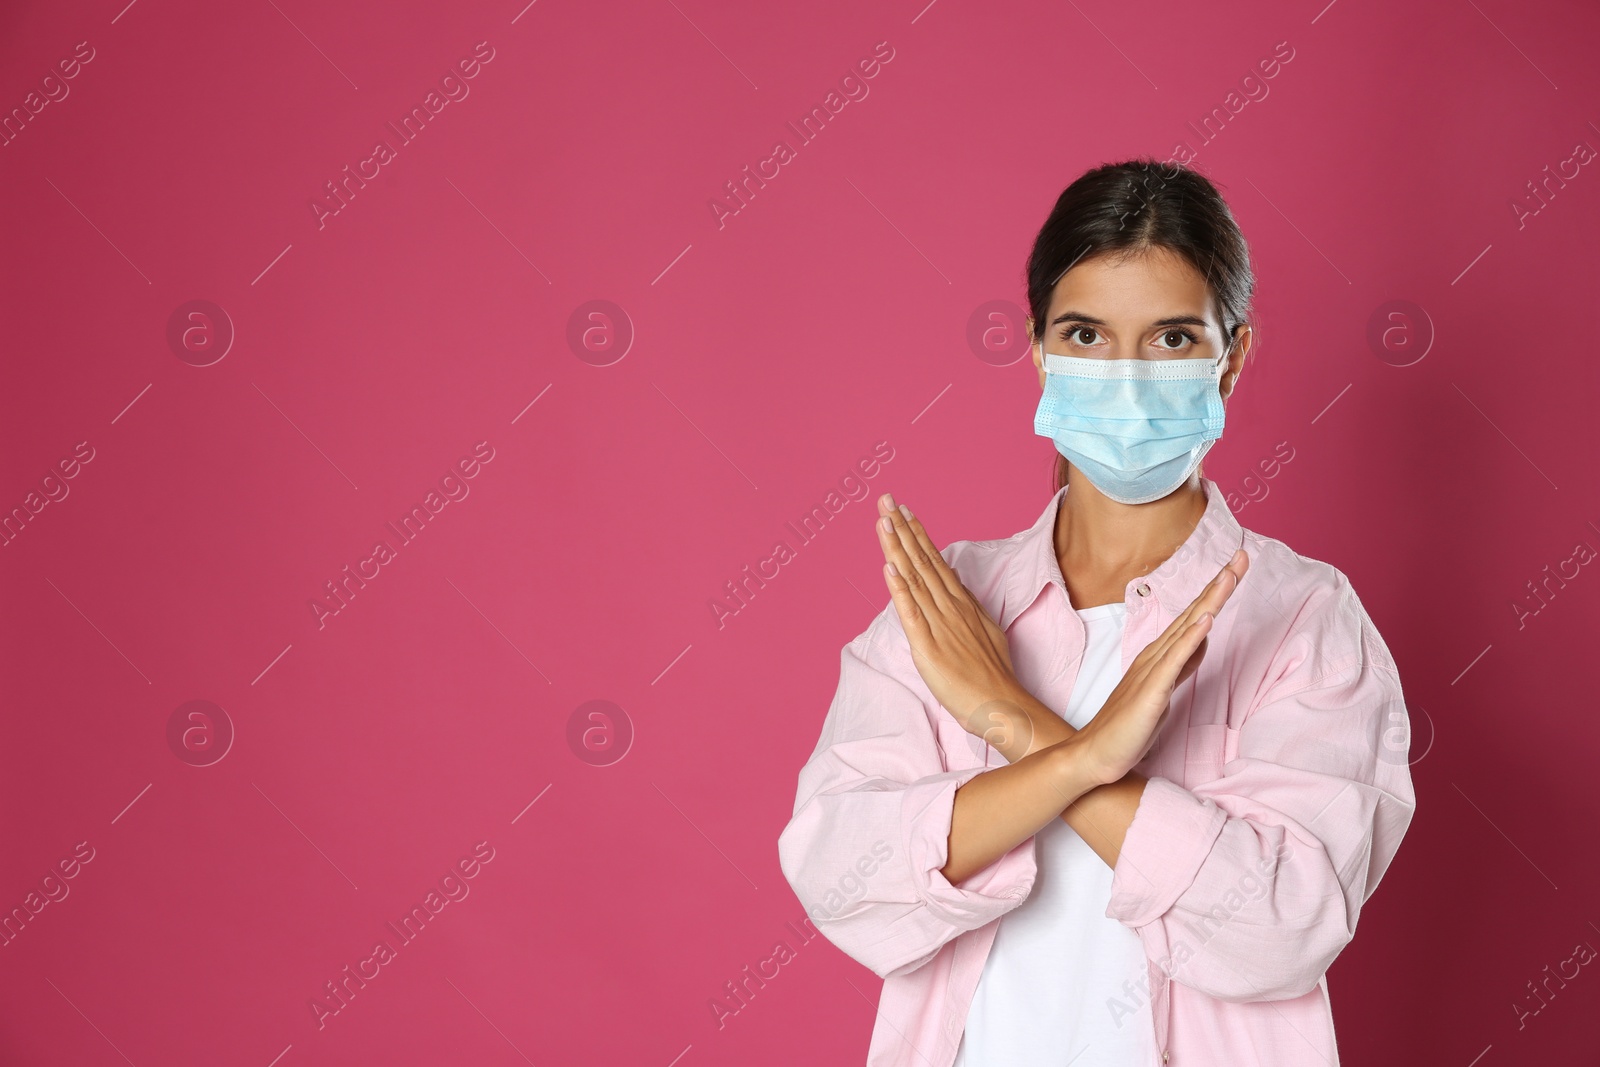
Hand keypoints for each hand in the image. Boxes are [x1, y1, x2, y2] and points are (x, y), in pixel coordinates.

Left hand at [876, 493, 1023, 735]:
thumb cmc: (993, 675)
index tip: (904, 512)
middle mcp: (950, 607)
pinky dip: (899, 589)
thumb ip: (966, 609)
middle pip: (922, 561)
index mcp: (961, 604)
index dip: (918, 535)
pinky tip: (889, 567)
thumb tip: (953, 588)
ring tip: (884, 520)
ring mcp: (939, 624)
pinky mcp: (928, 646)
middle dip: (902, 529)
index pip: (935, 562)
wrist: (1003, 704)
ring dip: (897, 548)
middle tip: (886, 499)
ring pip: (914, 579)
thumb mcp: (983, 631)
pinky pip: (911, 612)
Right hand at [1071, 548, 1249, 785]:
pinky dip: (1191, 639)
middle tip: (1241, 556)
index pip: (1194, 617)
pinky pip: (1174, 662)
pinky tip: (1205, 621)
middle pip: (1194, 614)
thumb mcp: (1164, 689)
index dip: (1215, 592)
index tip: (1235, 568)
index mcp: (1160, 656)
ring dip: (1208, 602)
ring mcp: (1152, 672)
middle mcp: (1156, 656)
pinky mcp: (1151, 692)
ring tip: (1228, 576)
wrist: (1095, 753)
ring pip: (1186, 630)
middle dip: (1218, 585)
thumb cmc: (1128, 726)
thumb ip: (1183, 663)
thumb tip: (1203, 637)